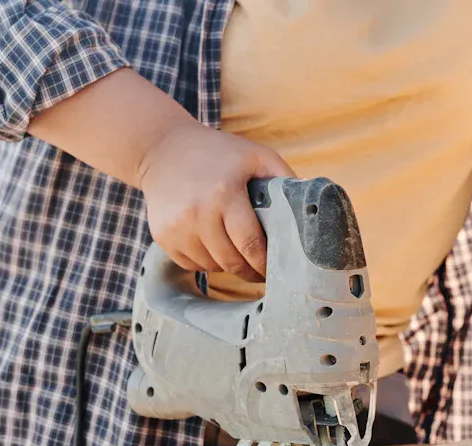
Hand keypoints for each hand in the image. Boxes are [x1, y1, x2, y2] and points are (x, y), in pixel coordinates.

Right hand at [138, 122, 294, 281]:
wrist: (163, 148)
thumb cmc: (218, 152)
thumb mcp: (255, 155)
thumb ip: (284, 179)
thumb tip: (309, 209)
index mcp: (224, 193)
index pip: (250, 245)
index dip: (265, 264)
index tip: (276, 271)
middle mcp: (197, 213)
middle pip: (231, 262)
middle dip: (250, 272)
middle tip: (262, 272)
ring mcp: (176, 227)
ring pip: (211, 266)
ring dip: (227, 265)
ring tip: (236, 252)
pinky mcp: (162, 236)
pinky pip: (191, 264)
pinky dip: (205, 261)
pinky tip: (212, 244)